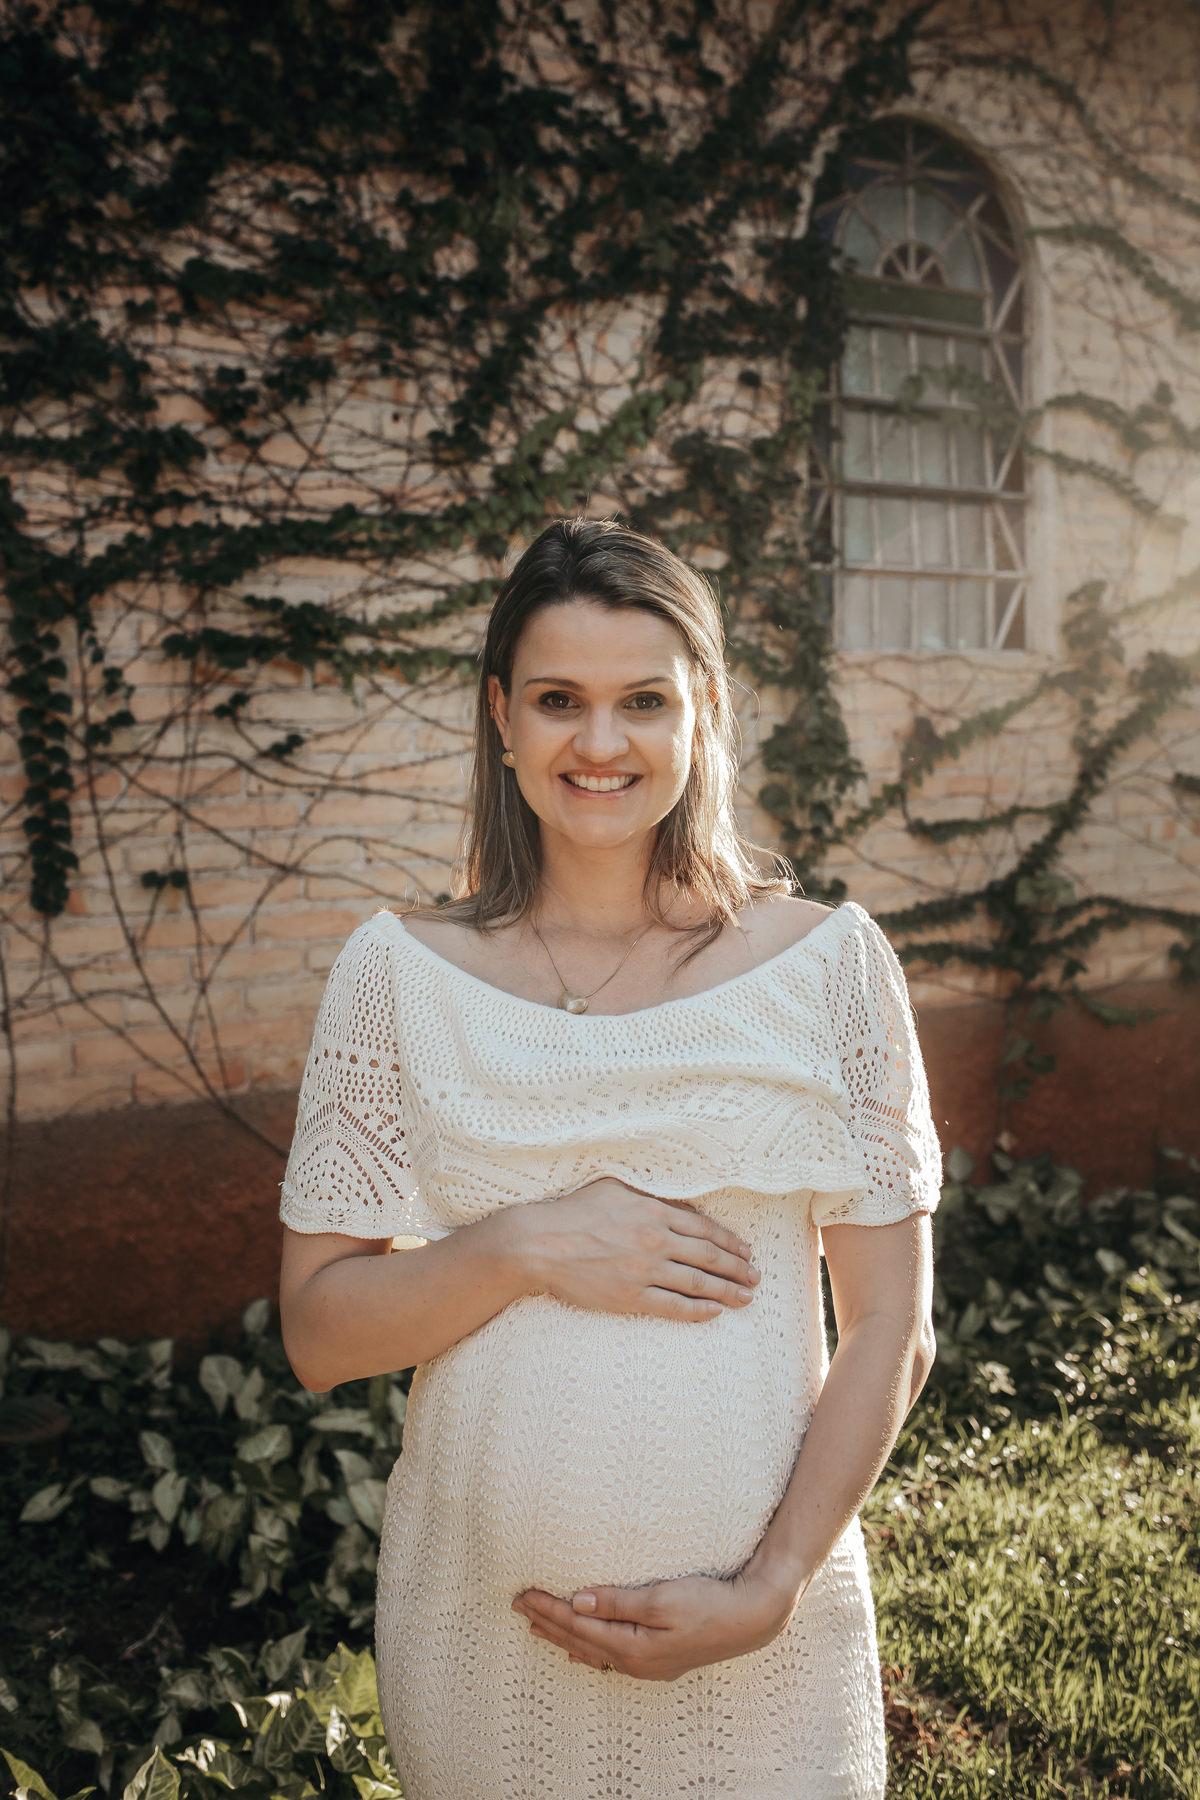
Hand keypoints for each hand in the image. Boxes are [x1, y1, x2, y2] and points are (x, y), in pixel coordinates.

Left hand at [511, 1563, 795, 1682]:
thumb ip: (617, 1602)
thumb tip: (578, 1601)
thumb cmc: (709, 1602)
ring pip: (593, 1651)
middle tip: (518, 1605)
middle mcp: (636, 1663)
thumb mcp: (661, 1598)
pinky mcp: (659, 1659)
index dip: (549, 1609)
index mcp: (633, 1648)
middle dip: (548, 1622)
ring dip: (564, 1636)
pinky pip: (611, 1656)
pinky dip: (588, 1649)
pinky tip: (581, 1650)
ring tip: (537, 1627)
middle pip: (580, 1641)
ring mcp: (648, 1664)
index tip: (524, 1595)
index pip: (579, 1626)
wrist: (752, 1618)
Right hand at [518, 1178, 758, 1320]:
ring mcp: (644, 1271)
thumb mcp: (615, 1188)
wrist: (540, 1243)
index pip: (704, 1229)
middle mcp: (655, 1241)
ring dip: (727, 1291)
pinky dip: (698, 1311)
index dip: (729, 1242)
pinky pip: (673, 1307)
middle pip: (708, 1257)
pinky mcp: (630, 1297)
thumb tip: (675, 1202)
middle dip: (737, 1268)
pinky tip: (715, 1312)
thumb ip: (648, 1195)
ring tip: (746, 1297)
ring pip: (697, 1283)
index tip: (746, 1250)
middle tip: (755, 1277)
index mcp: (654, 1212)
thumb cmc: (573, 1212)